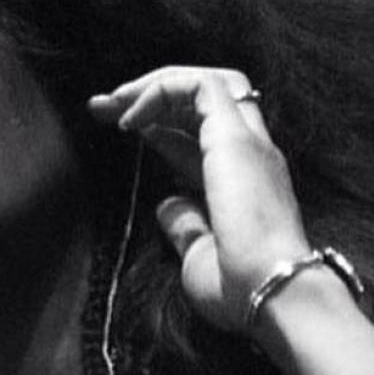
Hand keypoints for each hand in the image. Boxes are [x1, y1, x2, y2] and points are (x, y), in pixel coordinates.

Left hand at [87, 67, 314, 333]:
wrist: (270, 292)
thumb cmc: (239, 288)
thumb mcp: (198, 256)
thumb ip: (184, 225)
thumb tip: (165, 205)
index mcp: (242, 181)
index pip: (199, 136)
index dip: (159, 126)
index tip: (122, 128)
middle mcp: (250, 154)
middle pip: (201, 101)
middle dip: (150, 95)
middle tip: (103, 106)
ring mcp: (247, 142)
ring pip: (206, 83)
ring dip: (154, 86)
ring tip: (113, 102)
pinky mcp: (236, 137)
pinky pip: (199, 87)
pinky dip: (161, 93)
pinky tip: (131, 120)